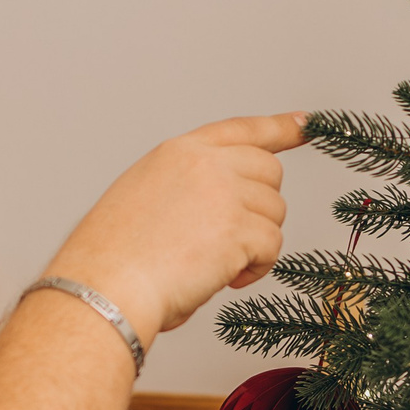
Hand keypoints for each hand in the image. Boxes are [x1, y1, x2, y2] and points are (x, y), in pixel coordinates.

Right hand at [44, 113, 303, 344]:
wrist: (104, 285)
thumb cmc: (113, 259)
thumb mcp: (144, 199)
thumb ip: (187, 191)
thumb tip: (222, 214)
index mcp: (178, 153)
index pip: (241, 130)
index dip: (279, 128)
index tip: (304, 124)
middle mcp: (205, 164)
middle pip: (269, 172)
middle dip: (261, 207)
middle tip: (234, 239)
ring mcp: (224, 193)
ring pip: (274, 213)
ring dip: (255, 243)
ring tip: (216, 266)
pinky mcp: (239, 229)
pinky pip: (272, 246)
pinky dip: (256, 269)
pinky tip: (226, 280)